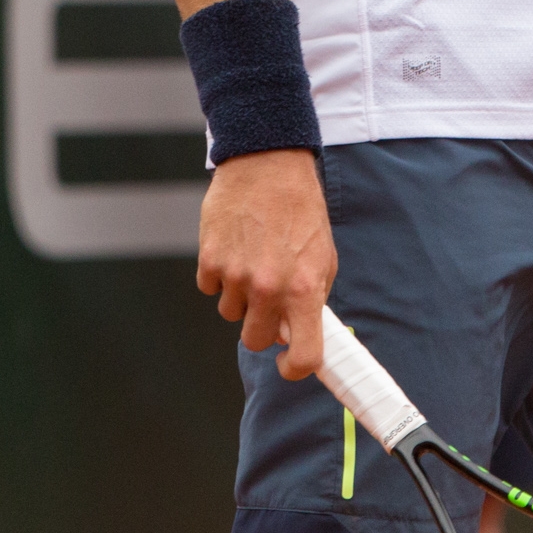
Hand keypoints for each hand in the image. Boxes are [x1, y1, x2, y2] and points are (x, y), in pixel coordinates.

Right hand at [196, 148, 337, 380]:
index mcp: (304, 290)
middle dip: (261, 327)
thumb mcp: (322, 255)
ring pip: (230, 313)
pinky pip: (210, 287)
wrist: (268, 165)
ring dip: (239, 297)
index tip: (288, 363)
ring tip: (252, 260)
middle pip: (254, 340)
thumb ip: (312, 297)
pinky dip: (219, 274)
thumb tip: (298, 331)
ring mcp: (236, 276)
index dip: (295, 368)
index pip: (304, 356)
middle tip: (267, 302)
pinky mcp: (210, 259)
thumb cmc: (300, 210)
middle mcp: (269, 288)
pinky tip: (234, 248)